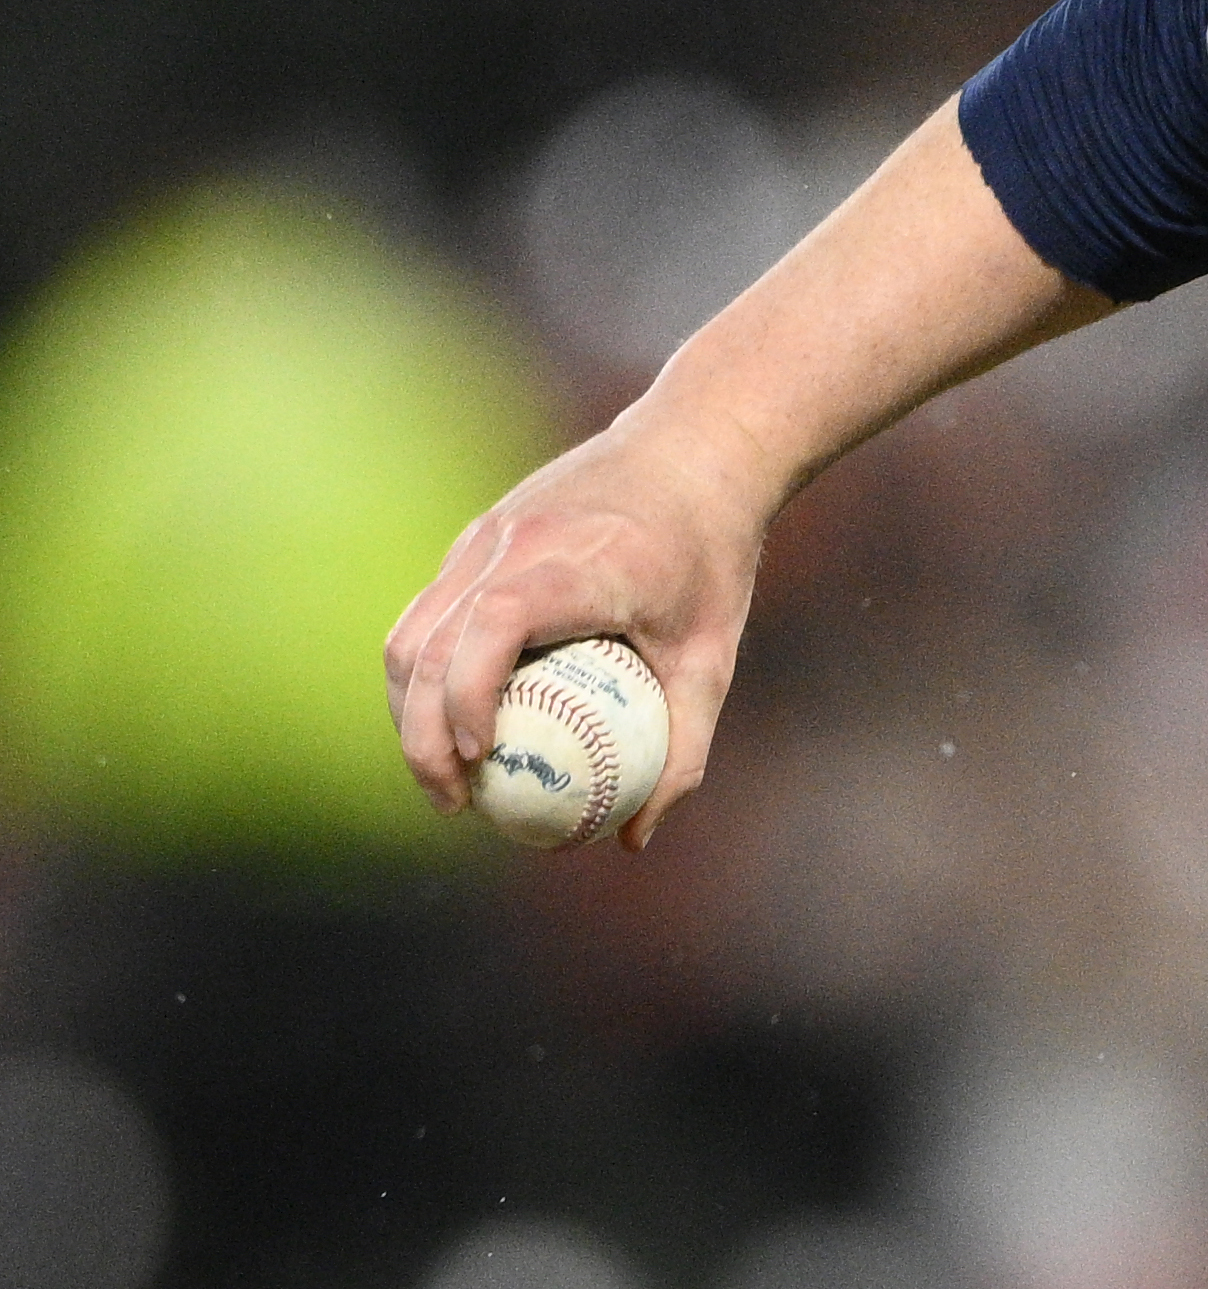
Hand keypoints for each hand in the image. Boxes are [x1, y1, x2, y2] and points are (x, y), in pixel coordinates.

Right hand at [384, 408, 768, 847]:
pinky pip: (431, 610)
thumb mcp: (715, 657)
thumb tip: (633, 839)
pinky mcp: (477, 534)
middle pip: (429, 642)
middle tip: (453, 801)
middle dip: (422, 734)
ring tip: (446, 774)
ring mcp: (486, 533)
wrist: (695, 449)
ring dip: (412, 707)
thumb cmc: (714, 557)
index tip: (481, 761)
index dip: (467, 696)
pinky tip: (456, 720)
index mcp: (576, 565)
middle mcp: (516, 543)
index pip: (492, 626)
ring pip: (413, 629)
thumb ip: (682, 748)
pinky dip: (429, 670)